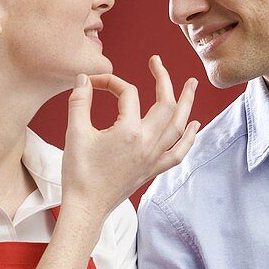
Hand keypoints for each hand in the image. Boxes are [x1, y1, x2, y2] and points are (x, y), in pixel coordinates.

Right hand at [61, 55, 198, 223]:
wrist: (87, 207)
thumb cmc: (79, 172)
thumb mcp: (74, 132)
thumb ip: (80, 101)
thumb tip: (84, 78)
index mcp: (128, 131)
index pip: (126, 93)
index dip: (110, 82)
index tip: (94, 83)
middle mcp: (147, 144)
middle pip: (165, 104)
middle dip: (163, 79)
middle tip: (157, 62)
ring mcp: (153, 158)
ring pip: (178, 127)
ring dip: (186, 104)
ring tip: (192, 85)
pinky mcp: (153, 170)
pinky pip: (178, 153)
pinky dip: (188, 138)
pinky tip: (194, 127)